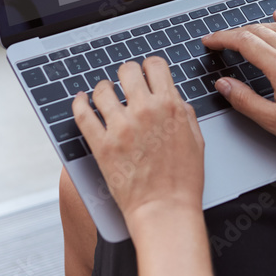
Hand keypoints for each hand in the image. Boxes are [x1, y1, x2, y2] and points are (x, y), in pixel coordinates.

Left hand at [72, 56, 205, 225]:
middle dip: (126, 74)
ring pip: (103, 90)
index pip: (155, 66)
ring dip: (103, 88)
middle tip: (125, 82)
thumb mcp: (196, 140)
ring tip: (104, 93)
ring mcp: (121, 127)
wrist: (164, 209)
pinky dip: (79, 103)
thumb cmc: (183, 181)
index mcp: (170, 107)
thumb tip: (174, 99)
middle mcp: (144, 111)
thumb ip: (184, 114)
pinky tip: (80, 100)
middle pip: (127, 71)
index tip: (145, 72)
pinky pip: (82, 114)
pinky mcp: (101, 145)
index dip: (149, 67)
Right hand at [203, 10, 275, 163]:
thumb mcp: (274, 122)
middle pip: (258, 31)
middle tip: (219, 40)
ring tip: (241, 33)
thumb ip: (244, 100)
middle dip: (234, 33)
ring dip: (256, 27)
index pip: (244, 42)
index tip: (209, 41)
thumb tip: (224, 84)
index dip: (222, 38)